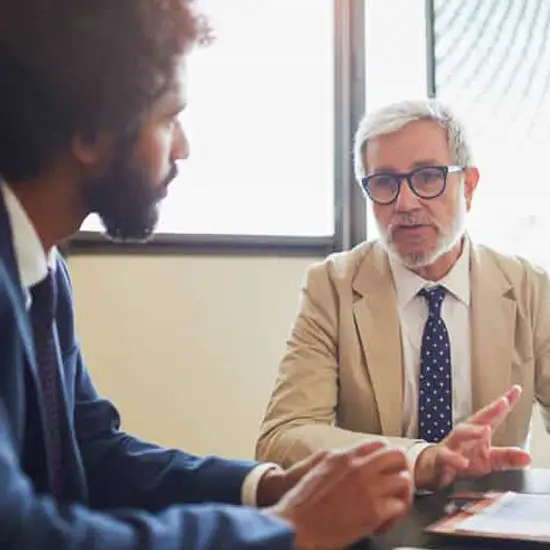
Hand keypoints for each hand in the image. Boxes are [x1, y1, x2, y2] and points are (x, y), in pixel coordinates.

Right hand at [265, 441, 412, 549]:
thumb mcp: (317, 469)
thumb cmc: (300, 503)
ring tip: (390, 509)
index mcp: (343, 456)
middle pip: (398, 456)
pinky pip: (399, 508)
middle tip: (396, 487)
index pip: (379, 444)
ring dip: (400, 496)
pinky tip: (380, 526)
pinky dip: (394, 519)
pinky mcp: (373, 512)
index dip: (387, 457)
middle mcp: (358, 468)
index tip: (386, 469)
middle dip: (401, 470)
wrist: (295, 526)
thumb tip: (349, 460)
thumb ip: (338, 461)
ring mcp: (368, 489)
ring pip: (404, 482)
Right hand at [415, 385, 531, 490]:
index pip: (494, 416)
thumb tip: (527, 457)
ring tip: (485, 430)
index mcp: (479, 432)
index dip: (505, 403)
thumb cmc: (462, 460)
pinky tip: (463, 463)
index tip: (516, 390)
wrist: (434, 469)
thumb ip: (507, 458)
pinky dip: (454, 459)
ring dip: (472, 431)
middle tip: (503, 402)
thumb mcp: (489, 461)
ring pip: (461, 433)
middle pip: (478, 419)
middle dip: (490, 410)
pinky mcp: (441, 458)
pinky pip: (447, 456)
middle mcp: (466, 434)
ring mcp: (453, 444)